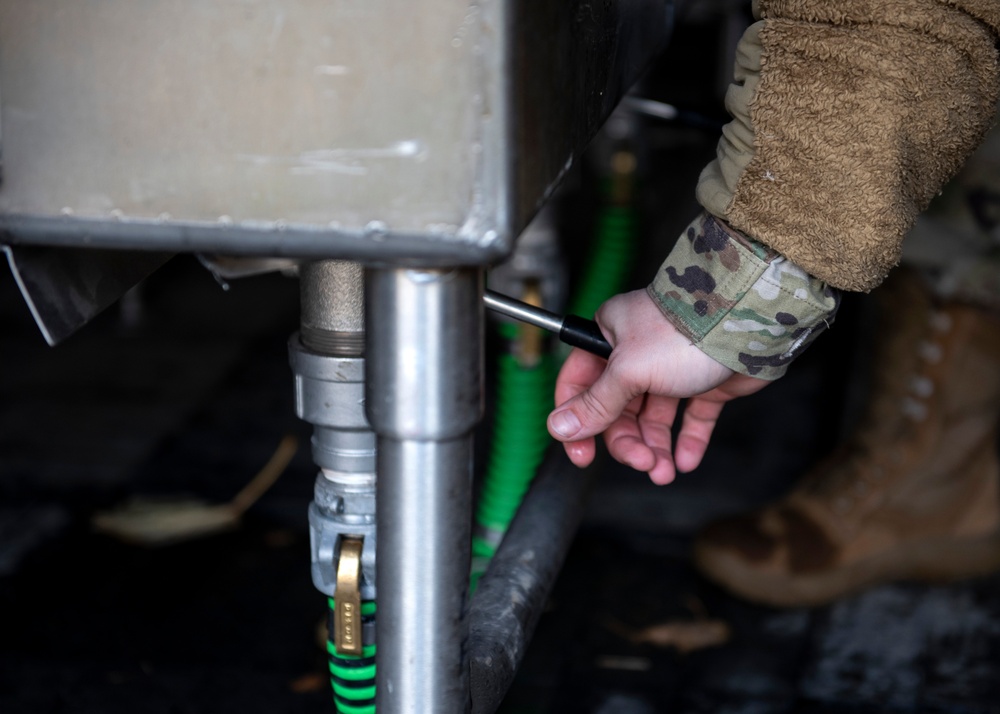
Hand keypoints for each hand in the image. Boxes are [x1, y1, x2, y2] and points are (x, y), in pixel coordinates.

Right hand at [547, 289, 767, 484]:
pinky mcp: (704, 382)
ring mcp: (672, 368)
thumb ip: (596, 403)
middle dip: (628, 442)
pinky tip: (684, 461)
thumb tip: (558, 427)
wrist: (749, 322)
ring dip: (655, 447)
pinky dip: (686, 440)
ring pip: (653, 418)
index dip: (578, 423)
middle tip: (641, 463)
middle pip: (618, 410)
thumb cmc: (685, 331)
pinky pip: (690, 417)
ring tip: (664, 472)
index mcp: (609, 337)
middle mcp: (638, 353)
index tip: (581, 456)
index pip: (580, 386)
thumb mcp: (629, 370)